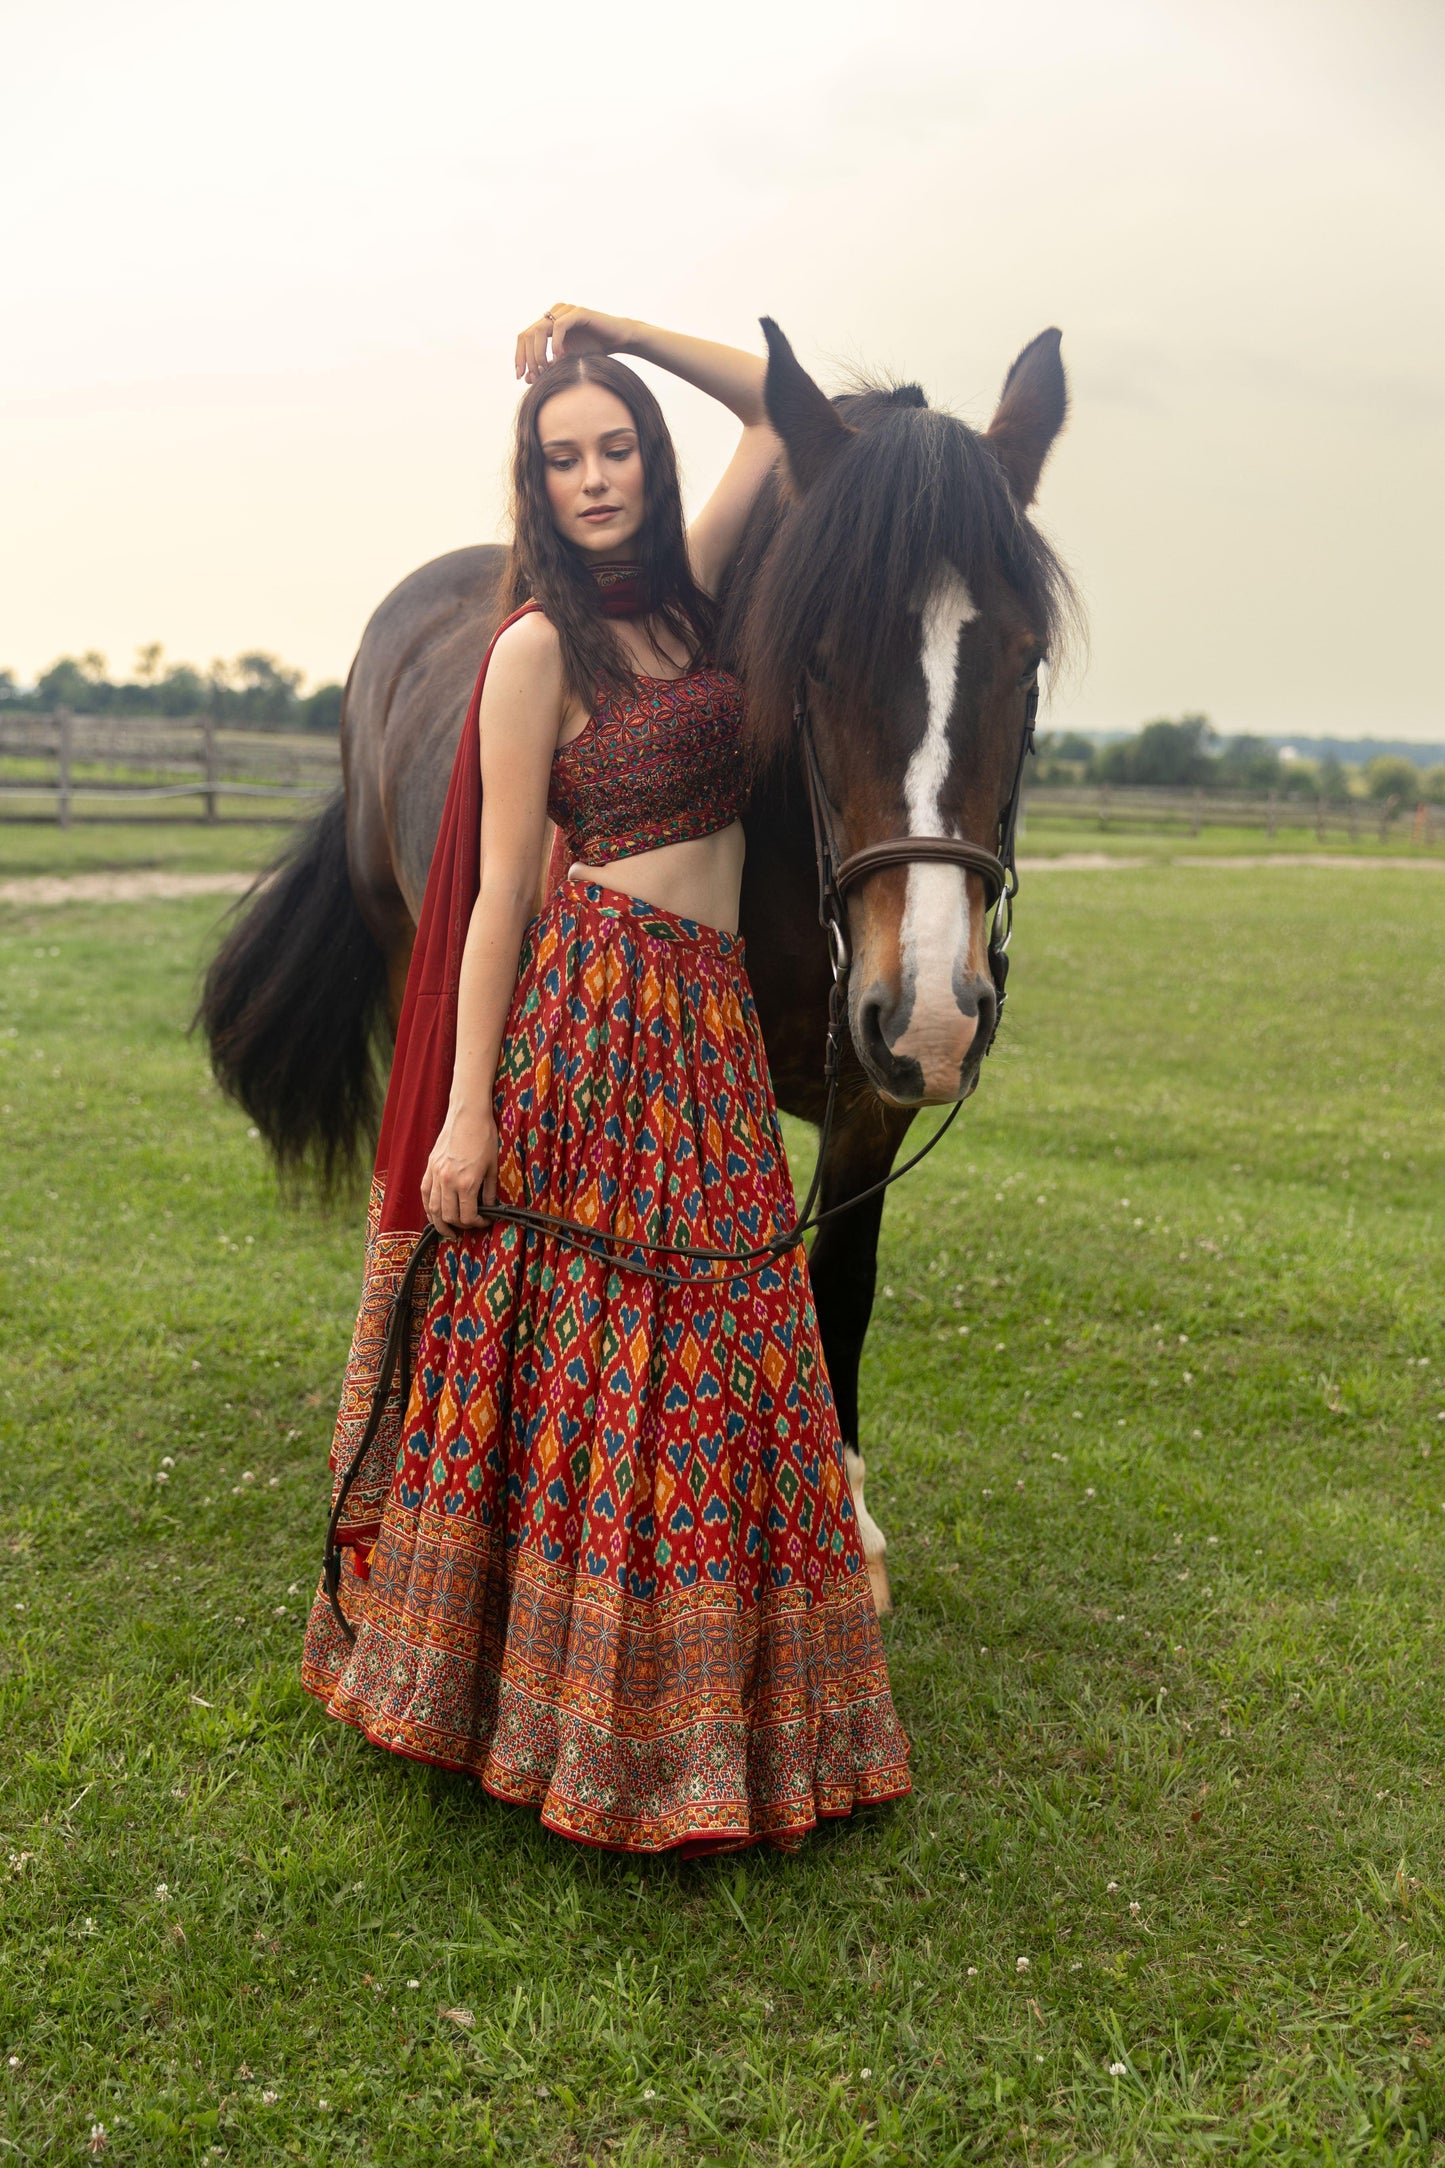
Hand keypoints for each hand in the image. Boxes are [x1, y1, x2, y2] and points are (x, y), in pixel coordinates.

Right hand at [421, 1108, 499, 1235]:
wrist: (468, 1114)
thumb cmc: (484, 1137)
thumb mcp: (492, 1167)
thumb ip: (489, 1191)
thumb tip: (489, 1208)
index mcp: (466, 1183)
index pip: (467, 1215)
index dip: (477, 1223)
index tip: (484, 1221)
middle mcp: (448, 1181)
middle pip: (449, 1216)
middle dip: (459, 1226)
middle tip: (468, 1227)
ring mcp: (436, 1174)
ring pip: (433, 1209)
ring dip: (440, 1223)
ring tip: (448, 1231)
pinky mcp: (429, 1167)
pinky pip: (424, 1193)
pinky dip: (428, 1207)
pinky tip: (434, 1213)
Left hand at [514, 303, 635, 384]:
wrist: (618, 340)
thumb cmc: (594, 350)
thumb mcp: (566, 362)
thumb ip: (548, 368)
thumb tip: (527, 379)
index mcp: (548, 323)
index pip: (524, 338)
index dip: (519, 357)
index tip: (520, 377)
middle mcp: (554, 314)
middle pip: (528, 334)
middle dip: (527, 358)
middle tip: (533, 377)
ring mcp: (565, 311)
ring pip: (539, 330)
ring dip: (539, 352)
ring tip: (545, 370)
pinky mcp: (578, 312)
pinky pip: (559, 326)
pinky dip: (555, 344)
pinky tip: (558, 359)